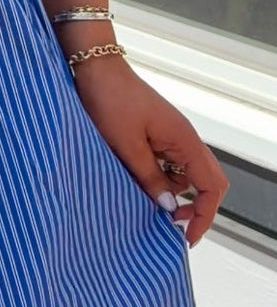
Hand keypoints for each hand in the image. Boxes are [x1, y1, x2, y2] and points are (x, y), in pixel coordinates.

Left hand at [70, 57, 229, 247]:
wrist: (95, 69)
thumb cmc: (110, 100)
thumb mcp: (127, 145)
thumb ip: (149, 177)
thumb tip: (168, 208)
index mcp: (184, 141)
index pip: (211, 186)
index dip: (203, 215)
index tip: (185, 237)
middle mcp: (183, 140)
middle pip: (205, 181)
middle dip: (193, 208)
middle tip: (169, 227)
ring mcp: (170, 138)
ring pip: (182, 176)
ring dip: (170, 193)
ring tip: (144, 206)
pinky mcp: (154, 136)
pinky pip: (165, 165)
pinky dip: (156, 179)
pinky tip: (135, 186)